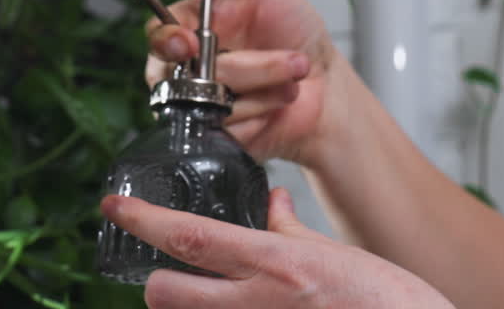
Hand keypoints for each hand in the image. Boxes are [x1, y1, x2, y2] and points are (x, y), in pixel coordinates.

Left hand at [100, 188, 454, 308]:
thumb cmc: (388, 304)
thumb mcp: (337, 254)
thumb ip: (292, 230)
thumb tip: (272, 204)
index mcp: (276, 265)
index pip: (189, 236)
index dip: (143, 219)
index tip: (115, 205)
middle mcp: (257, 306)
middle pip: (164, 295)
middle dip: (159, 284)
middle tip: (170, 274)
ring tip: (214, 297)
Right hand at [145, 0, 346, 163]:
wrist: (326, 84)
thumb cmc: (296, 32)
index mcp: (195, 25)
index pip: (160, 33)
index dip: (168, 39)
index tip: (189, 42)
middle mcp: (192, 64)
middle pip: (184, 71)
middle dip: (246, 66)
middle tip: (286, 61)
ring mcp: (202, 100)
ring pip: (211, 98)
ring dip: (265, 83)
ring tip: (293, 74)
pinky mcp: (217, 131)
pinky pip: (225, 124)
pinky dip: (263, 108)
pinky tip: (280, 100)